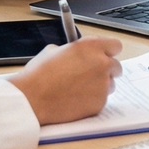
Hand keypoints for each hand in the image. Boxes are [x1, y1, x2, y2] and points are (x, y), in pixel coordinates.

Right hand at [8, 37, 122, 124]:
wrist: (32, 99)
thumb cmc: (39, 74)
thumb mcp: (54, 51)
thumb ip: (73, 50)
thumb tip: (78, 55)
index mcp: (92, 46)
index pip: (115, 45)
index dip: (108, 51)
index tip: (103, 56)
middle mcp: (102, 64)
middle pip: (116, 66)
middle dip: (106, 70)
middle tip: (91, 75)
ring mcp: (103, 84)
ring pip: (110, 84)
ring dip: (100, 86)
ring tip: (79, 89)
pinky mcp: (100, 103)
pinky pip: (101, 100)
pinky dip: (92, 100)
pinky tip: (76, 100)